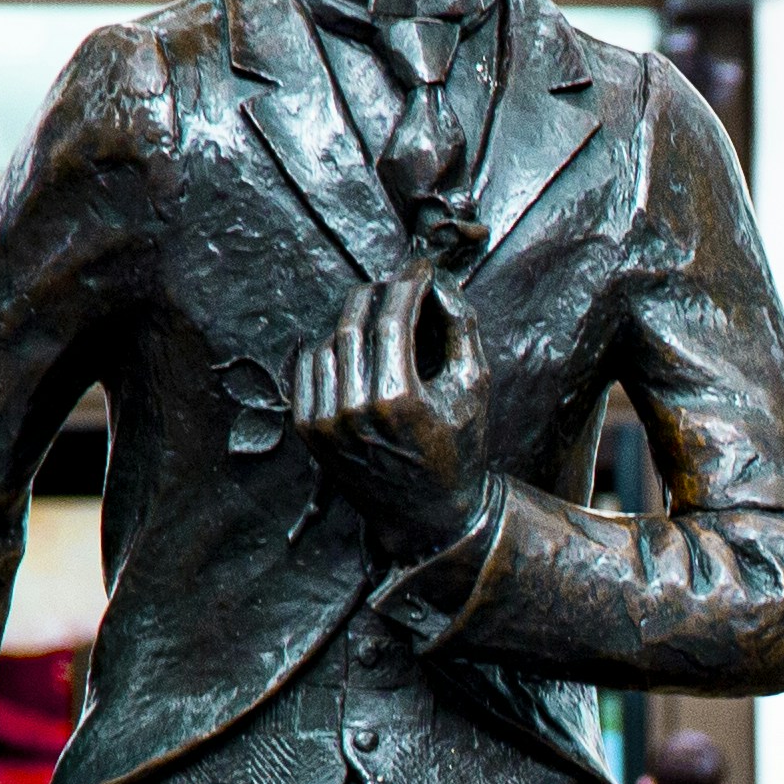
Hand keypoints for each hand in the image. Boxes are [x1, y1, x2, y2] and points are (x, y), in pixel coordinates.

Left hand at [291, 265, 487, 561]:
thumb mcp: (474, 387)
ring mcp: (325, 423)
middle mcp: (353, 411)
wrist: (426, 515)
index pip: (393, 319)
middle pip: (353, 324)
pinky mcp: (308, 431)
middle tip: (395, 282)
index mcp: (397, 400)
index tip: (419, 268)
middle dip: (376, 292)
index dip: (407, 284)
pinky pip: (309, 369)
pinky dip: (329, 349)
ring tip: (380, 319)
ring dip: (353, 320)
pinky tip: (355, 350)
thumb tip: (439, 283)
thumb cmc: (458, 449)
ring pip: (328, 342)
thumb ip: (461, 327)